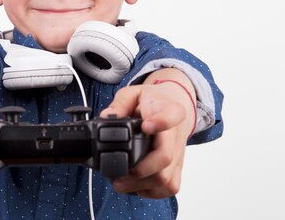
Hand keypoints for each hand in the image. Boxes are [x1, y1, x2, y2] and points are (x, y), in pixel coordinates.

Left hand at [100, 72, 195, 198]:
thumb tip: (106, 118)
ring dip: (141, 186)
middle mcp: (177, 135)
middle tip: (118, 174)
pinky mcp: (177, 167)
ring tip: (120, 183)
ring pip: (167, 179)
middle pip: (165, 157)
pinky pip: (170, 187)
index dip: (160, 122)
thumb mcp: (133, 93)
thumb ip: (120, 103)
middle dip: (140, 170)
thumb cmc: (152, 100)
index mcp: (169, 110)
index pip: (171, 116)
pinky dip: (150, 192)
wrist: (173, 104)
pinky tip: (134, 186)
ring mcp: (178, 154)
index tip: (147, 126)